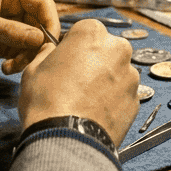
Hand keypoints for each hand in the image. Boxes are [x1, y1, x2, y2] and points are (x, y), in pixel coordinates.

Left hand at [0, 0, 57, 73]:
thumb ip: (10, 31)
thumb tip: (41, 39)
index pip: (43, 4)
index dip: (51, 22)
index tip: (49, 43)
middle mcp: (13, 8)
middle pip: (42, 26)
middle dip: (39, 44)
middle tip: (31, 60)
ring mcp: (8, 27)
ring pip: (32, 43)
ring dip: (27, 56)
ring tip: (11, 66)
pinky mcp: (1, 45)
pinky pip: (20, 54)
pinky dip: (18, 62)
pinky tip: (5, 68)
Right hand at [18, 20, 136, 145]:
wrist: (66, 140)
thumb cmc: (46, 101)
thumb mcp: (33, 69)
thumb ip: (47, 53)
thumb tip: (50, 51)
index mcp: (92, 33)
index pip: (84, 31)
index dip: (73, 46)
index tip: (66, 60)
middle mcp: (117, 49)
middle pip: (105, 50)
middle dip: (93, 62)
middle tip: (74, 82)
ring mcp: (130, 76)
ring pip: (117, 73)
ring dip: (104, 83)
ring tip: (84, 102)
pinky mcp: (136, 101)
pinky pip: (123, 95)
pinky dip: (112, 102)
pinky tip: (94, 113)